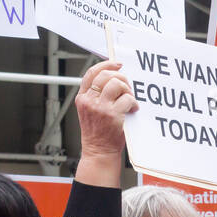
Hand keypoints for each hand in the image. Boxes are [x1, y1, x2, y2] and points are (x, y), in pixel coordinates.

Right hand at [74, 60, 136, 186]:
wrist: (99, 152)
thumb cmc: (98, 133)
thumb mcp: (90, 112)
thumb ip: (97, 96)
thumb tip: (115, 79)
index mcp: (82, 98)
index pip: (91, 73)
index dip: (105, 65)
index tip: (117, 64)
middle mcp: (89, 101)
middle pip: (106, 76)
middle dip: (121, 78)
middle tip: (127, 87)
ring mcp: (100, 107)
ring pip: (117, 84)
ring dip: (127, 90)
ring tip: (129, 99)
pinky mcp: (112, 115)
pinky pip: (127, 98)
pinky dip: (133, 102)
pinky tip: (133, 109)